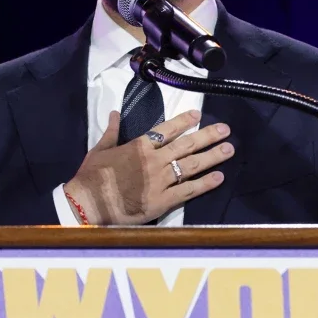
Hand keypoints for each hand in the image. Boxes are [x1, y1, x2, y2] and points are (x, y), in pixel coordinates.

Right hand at [63, 110, 232, 224]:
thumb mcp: (98, 149)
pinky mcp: (162, 201)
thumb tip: (113, 113)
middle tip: (225, 130)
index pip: (166, 130)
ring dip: (212, 156)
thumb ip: (111, 132)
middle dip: (208, 136)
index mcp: (139, 146)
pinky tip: (219, 177)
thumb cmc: (91, 177)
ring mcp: (160, 181)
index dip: (184, 121)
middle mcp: (154, 161)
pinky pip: (188, 191)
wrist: (87, 204)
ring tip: (229, 149)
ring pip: (192, 166)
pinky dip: (205, 184)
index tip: (198, 115)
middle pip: (186, 145)